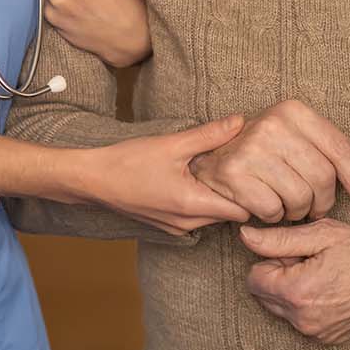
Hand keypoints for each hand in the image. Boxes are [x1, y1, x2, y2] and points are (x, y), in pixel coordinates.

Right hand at [74, 117, 252, 234]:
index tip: (257, 172)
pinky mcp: (167, 225)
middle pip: (230, 215)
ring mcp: (176, 228)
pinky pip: (196, 217)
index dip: (254, 193)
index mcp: (192, 205)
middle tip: (242, 166)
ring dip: (219, 196)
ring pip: (213, 216)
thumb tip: (240, 121)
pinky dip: (202, 200)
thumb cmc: (128, 162)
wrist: (92, 180)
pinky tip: (196, 178)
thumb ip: (209, 135)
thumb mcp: (172, 144)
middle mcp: (187, 224)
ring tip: (219, 170)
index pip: (242, 211)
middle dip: (239, 193)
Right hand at [189, 100, 349, 222]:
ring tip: (288, 204)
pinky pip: (273, 210)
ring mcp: (251, 149)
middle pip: (322, 178)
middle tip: (313, 207)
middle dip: (322, 202)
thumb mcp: (299, 139)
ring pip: (299, 198)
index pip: (338, 149)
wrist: (210, 157)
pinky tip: (267, 205)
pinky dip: (274, 215)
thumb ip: (332, 148)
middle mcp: (272, 125)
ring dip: (298, 211)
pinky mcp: (234, 174)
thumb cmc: (263, 151)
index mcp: (293, 111)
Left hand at [239, 220, 349, 344]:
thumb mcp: (322, 234)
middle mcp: (304, 319)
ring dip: (292, 290)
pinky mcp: (328, 338)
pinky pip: (301, 319)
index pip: (254, 278)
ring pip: (281, 308)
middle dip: (279, 275)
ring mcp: (317, 332)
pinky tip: (332, 287)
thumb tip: (245, 235)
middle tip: (312, 260)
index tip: (297, 252)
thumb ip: (278, 239)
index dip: (272, 259)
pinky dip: (308, 304)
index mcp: (298, 292)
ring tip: (324, 272)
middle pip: (264, 295)